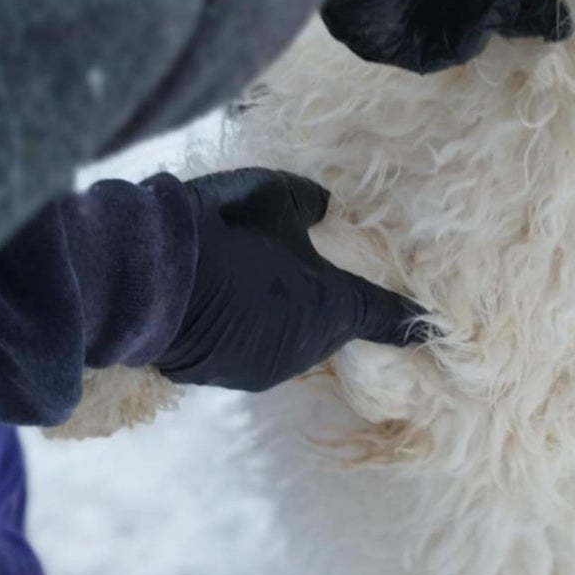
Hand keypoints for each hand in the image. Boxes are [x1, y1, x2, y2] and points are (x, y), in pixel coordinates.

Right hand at [156, 169, 427, 392]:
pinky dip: (249, 333)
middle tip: (302, 275)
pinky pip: (253, 353)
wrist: (148, 280)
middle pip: (330, 329)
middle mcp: (309, 347)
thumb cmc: (223, 230)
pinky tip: (226, 306)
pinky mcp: (230, 378)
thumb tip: (324, 208)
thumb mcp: (273, 196)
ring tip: (254, 286)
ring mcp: (268, 369)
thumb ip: (309, 204)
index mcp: (333, 305)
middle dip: (322, 304)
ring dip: (283, 320)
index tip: (426, 326)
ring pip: (291, 343)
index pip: (385, 317)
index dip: (405, 320)